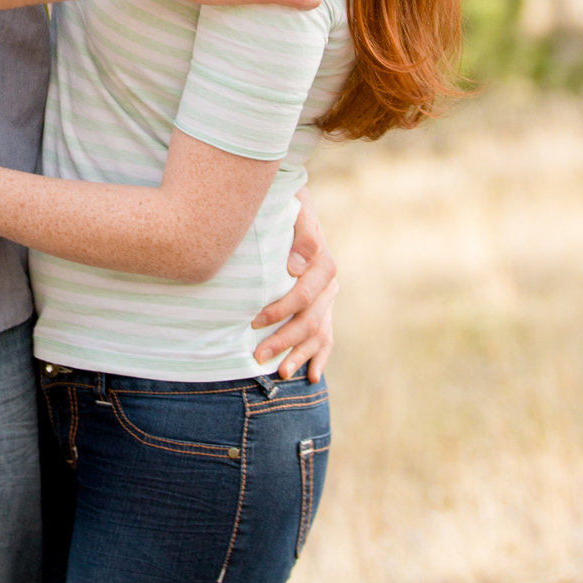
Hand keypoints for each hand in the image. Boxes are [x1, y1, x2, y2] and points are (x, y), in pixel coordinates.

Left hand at [251, 188, 337, 381]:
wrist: (294, 206)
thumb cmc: (288, 208)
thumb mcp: (296, 211)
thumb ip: (302, 234)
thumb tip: (296, 267)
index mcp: (323, 262)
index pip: (305, 294)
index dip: (280, 310)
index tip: (254, 321)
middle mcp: (329, 284)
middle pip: (310, 320)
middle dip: (284, 340)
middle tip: (258, 356)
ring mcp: (328, 299)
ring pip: (318, 333)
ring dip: (299, 355)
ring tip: (281, 373)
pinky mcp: (324, 308)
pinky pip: (327, 337)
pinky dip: (319, 357)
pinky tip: (310, 376)